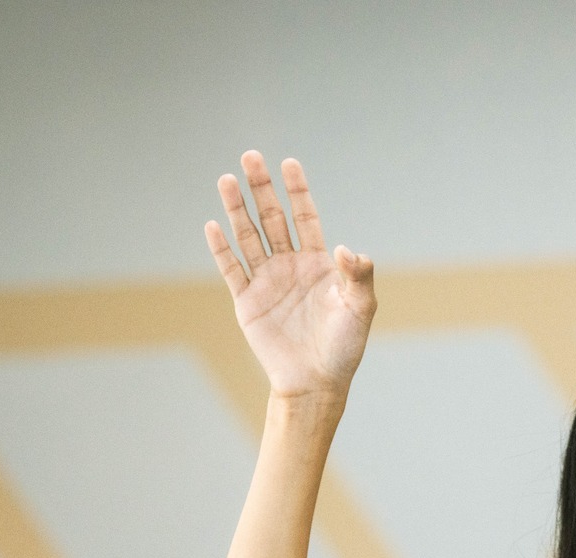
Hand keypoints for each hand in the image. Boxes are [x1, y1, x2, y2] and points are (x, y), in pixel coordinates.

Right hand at [205, 152, 375, 400]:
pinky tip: (213, 225)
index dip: (297, 191)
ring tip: (227, 180)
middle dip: (262, 189)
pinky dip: (222, 248)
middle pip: (273, 219)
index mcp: (318, 263)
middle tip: (251, 156)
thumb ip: (359, 277)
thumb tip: (348, 249)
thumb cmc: (345, 347)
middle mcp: (290, 266)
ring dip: (237, 210)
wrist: (317, 382)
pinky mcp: (247, 302)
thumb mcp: (361, 309)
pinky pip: (231, 269)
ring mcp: (266, 282)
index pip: (305, 217)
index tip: (289, 163)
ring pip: (249, 237)